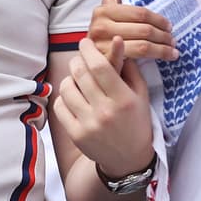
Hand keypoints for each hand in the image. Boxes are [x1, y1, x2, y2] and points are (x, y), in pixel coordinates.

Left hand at [53, 37, 154, 177]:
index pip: (100, 67)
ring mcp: (88, 125)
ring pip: (66, 87)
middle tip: (80, 57)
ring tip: (78, 79)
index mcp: (123, 100)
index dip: (89, 50)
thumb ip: (129, 67)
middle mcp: (104, 112)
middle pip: (80, 73)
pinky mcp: (76, 135)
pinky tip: (74, 97)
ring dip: (70, 78)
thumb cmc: (136, 121)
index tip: (85, 42)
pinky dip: (64, 97)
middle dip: (77, 59)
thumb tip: (116, 41)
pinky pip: (60, 105)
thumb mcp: (140, 93)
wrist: (129, 160)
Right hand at [88, 0, 178, 62]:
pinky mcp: (108, 64)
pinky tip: (167, 58)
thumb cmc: (106, 31)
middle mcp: (99, 27)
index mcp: (103, 10)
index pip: (140, 13)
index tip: (169, 25)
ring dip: (163, 48)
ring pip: (143, 46)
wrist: (93, 62)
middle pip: (143, 29)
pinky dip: (155, 57)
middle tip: (174, 40)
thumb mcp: (109, 4)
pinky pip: (134, 58)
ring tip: (173, 50)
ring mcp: (102, 47)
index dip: (158, 19)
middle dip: (163, 35)